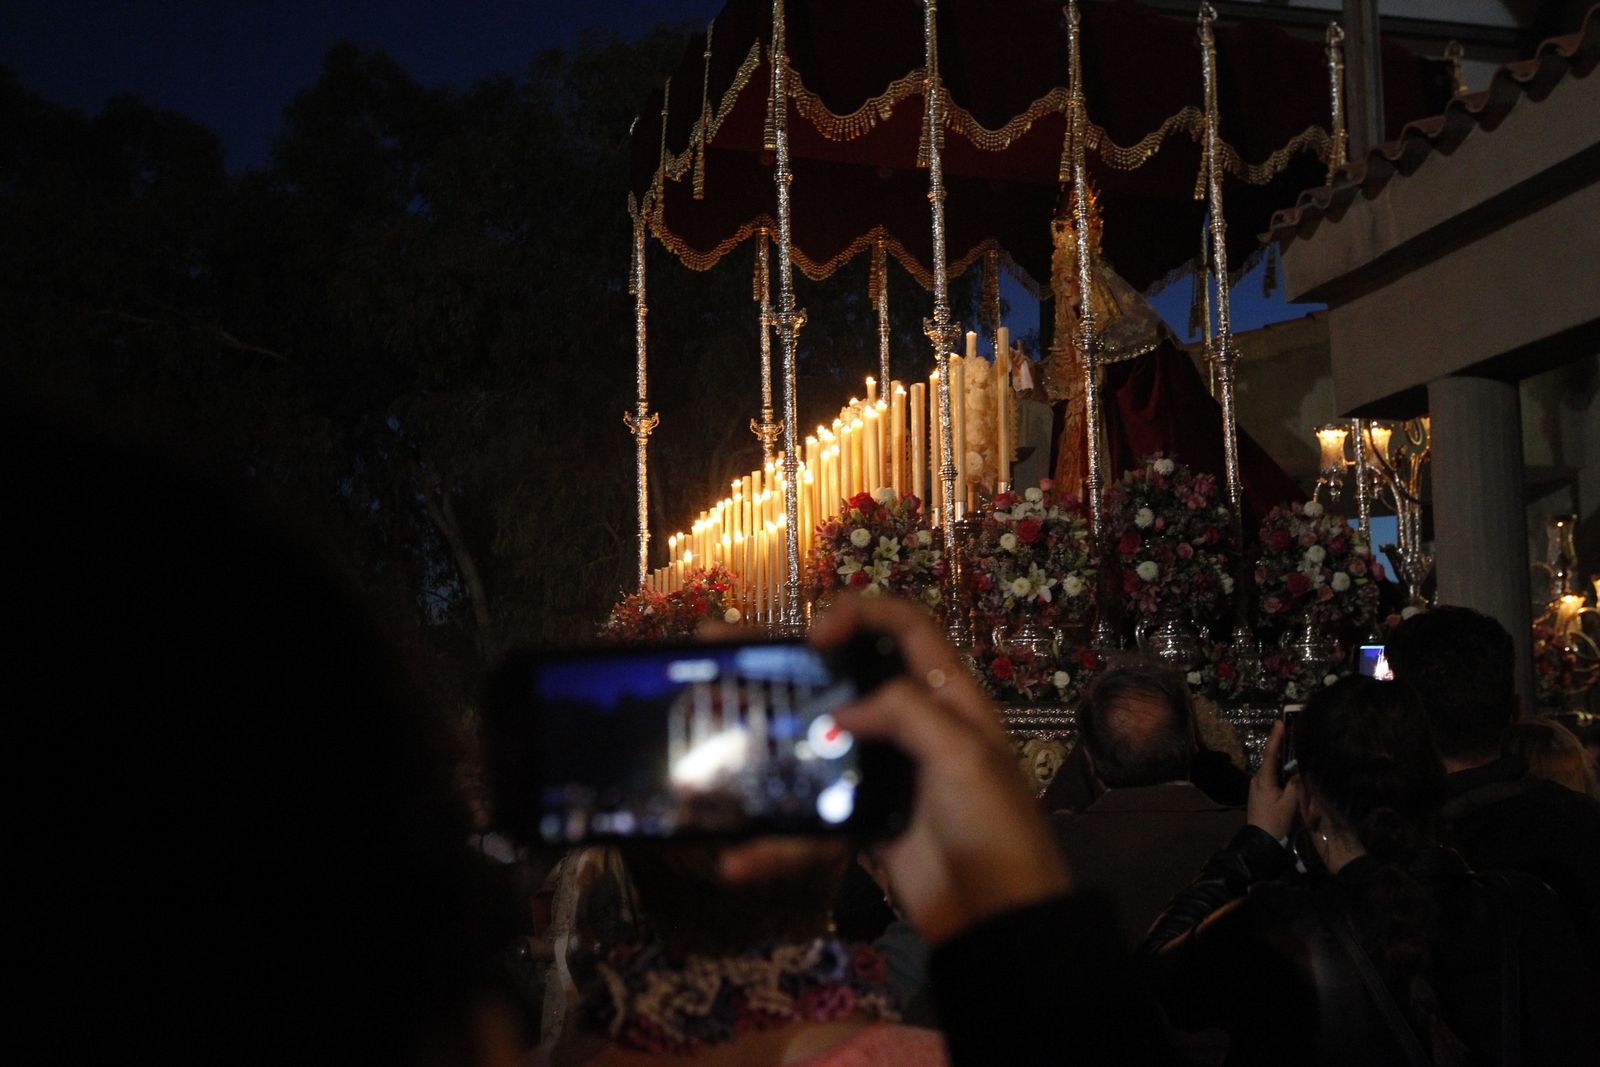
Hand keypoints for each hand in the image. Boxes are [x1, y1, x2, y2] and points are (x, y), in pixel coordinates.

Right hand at [720, 595, 1070, 944]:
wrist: (999, 922)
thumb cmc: (996, 830)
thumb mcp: (964, 756)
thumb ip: (905, 713)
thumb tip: (841, 712)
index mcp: (948, 696)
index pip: (905, 626)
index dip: (859, 613)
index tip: (813, 636)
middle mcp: (913, 724)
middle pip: (845, 674)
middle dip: (787, 660)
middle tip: (726, 647)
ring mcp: (884, 773)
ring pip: (816, 743)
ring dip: (765, 743)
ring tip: (708, 727)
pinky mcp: (863, 821)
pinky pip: (810, 820)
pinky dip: (776, 841)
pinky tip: (740, 857)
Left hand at [1247, 719, 1302, 840]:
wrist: (1260, 841)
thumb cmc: (1274, 822)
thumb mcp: (1288, 804)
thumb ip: (1295, 785)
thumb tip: (1299, 769)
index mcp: (1263, 779)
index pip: (1269, 755)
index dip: (1275, 738)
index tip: (1279, 723)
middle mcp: (1258, 779)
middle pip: (1271, 760)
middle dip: (1281, 747)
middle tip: (1292, 732)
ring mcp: (1258, 787)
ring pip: (1273, 770)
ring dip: (1283, 761)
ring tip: (1295, 749)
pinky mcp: (1262, 793)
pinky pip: (1273, 778)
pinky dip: (1282, 773)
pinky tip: (1291, 772)